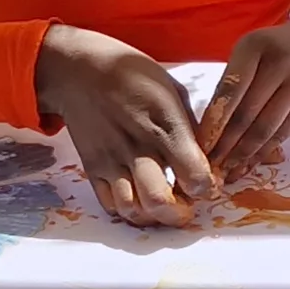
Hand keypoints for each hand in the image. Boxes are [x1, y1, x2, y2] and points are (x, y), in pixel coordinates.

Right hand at [35, 27, 214, 227]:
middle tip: (187, 203)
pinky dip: (129, 210)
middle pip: (160, 203)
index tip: (209, 182)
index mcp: (165, 126)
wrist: (80, 72)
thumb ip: (191, 129)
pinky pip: (110, 205)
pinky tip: (140, 198)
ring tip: (163, 204)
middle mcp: (138, 149)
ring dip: (153, 216)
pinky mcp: (93, 169)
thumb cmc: (133, 75)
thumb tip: (206, 159)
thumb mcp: (173, 91)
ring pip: (133, 210)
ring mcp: (112, 161)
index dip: (207, 187)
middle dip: (180, 213)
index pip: (194, 176)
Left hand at [200, 9, 289, 178]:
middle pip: (247, 113)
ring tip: (227, 170)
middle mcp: (280, 63)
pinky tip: (249, 163)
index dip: (214, 121)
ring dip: (243, 154)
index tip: (201, 145)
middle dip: (225, 144)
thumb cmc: (276, 50)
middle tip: (210, 165)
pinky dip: (263, 152)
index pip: (230, 89)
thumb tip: (211, 129)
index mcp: (255, 46)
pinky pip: (283, 134)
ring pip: (265, 128)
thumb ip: (233, 82)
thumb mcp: (251, 52)